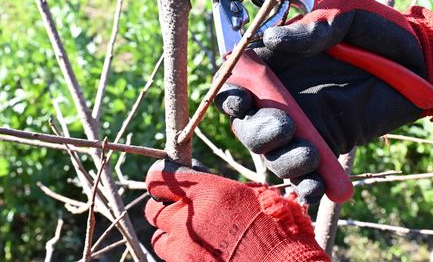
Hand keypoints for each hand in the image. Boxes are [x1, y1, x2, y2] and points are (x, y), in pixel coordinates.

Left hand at [145, 160, 327, 261]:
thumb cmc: (279, 229)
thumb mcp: (257, 196)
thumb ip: (226, 189)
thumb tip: (215, 187)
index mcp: (206, 190)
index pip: (159, 179)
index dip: (159, 182)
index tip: (164, 185)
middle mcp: (189, 216)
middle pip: (153, 210)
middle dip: (164, 211)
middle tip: (180, 214)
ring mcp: (184, 247)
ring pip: (159, 239)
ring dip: (171, 238)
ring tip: (193, 241)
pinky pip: (171, 261)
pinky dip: (181, 258)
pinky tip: (202, 256)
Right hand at [217, 0, 432, 201]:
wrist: (425, 61)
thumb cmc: (381, 29)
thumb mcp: (348, 11)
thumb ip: (315, 25)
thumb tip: (271, 38)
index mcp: (276, 61)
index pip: (237, 83)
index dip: (230, 95)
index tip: (241, 101)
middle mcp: (282, 95)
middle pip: (247, 124)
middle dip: (257, 132)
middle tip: (284, 128)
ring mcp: (304, 124)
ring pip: (274, 154)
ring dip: (283, 161)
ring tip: (309, 155)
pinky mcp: (328, 146)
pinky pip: (309, 174)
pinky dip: (308, 185)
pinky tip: (317, 185)